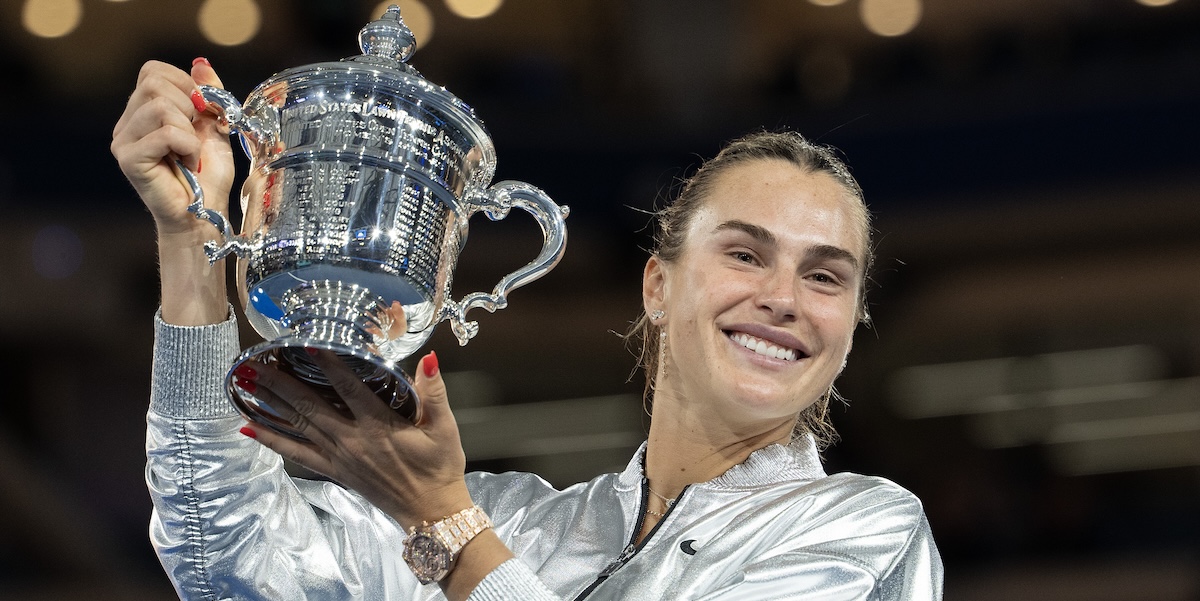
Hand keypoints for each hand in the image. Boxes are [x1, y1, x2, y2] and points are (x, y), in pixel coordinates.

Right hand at [111, 59, 234, 235]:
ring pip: (160, 106)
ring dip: (190, 131)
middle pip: (154, 83)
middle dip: (188, 107)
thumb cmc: (208, 175)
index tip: (202, 113)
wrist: (203, 214)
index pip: (153, 71)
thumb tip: (201, 64)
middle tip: (195, 138)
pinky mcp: (129, 159)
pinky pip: (165, 133)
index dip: (185, 84)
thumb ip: (208, 95)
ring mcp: (123, 141)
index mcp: (141, 111)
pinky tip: (189, 164)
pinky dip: (188, 146)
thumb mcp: (215, 126)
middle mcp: (126, 124)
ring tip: (191, 154)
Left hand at [236, 350, 473, 527]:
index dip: (329, 366)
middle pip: (309, 406)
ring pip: (298, 426)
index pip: (349, 389)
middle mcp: (352, 440)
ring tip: (244, 385)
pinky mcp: (333, 470)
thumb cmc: (439, 467)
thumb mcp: (445, 428)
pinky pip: (297, 454)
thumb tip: (428, 359)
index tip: (308, 345)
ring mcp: (339, 457)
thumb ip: (434, 392)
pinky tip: (249, 429)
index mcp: (379, 426)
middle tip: (252, 363)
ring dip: (269, 405)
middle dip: (279, 383)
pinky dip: (272, 440)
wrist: (429, 511)